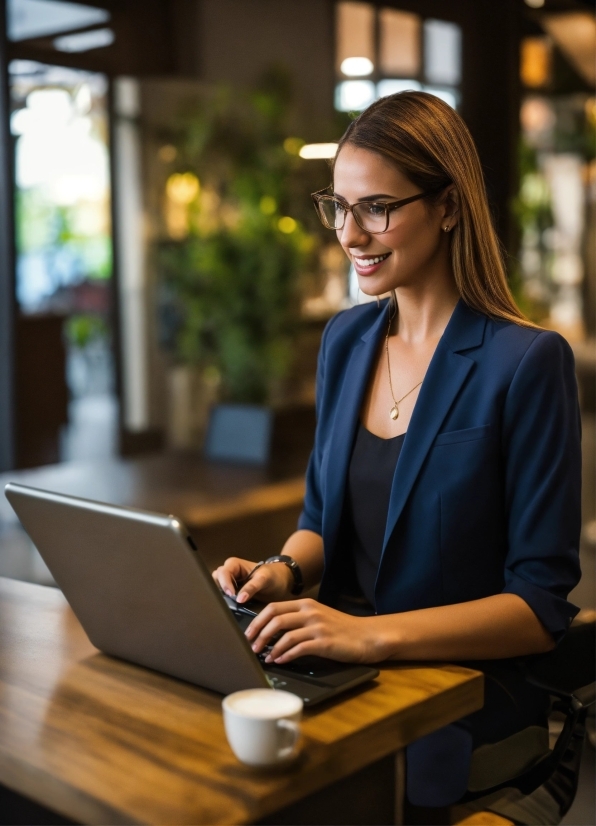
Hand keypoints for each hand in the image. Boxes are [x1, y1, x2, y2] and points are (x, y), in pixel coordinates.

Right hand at [212, 557, 292, 602]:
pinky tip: (229, 608)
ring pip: (217, 589)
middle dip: (219, 590)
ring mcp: (229, 584)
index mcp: (234, 564)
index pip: (223, 573)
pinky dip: (224, 602)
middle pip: (215, 580)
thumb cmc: (273, 576)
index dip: (225, 584)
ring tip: (228, 605)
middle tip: (227, 601)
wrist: (280, 583)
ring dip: (221, 597)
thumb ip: (251, 587)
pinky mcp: (231, 594)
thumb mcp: (264, 580)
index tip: (231, 595)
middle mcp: (229, 573)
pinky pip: (223, 597)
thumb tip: (239, 599)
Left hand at [244, 599, 380, 663]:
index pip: (273, 607)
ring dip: (270, 647)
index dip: (257, 620)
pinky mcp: (324, 642)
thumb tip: (273, 629)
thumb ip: (298, 618)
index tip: (249, 633)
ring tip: (264, 657)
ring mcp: (317, 626)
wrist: (366, 635)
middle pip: (275, 619)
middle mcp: (310, 612)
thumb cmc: (341, 628)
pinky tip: (280, 661)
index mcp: (306, 603)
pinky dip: (285, 655)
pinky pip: (298, 648)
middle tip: (252, 646)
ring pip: (284, 634)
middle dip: (259, 634)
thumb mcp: (318, 616)